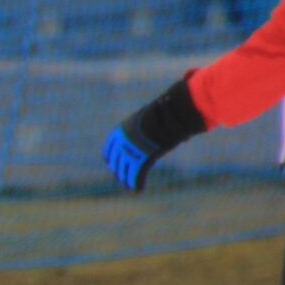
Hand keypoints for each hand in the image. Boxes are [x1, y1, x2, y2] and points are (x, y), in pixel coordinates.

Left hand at [103, 77, 208, 191]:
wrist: (172, 110)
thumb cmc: (169, 106)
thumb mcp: (158, 110)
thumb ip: (159, 112)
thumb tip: (174, 95)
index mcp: (124, 128)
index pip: (111, 144)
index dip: (111, 154)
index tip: (111, 161)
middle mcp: (124, 139)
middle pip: (117, 158)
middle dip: (119, 168)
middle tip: (120, 176)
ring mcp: (132, 148)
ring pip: (125, 167)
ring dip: (126, 177)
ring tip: (127, 185)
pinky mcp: (142, 157)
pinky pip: (137, 172)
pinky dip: (136, 181)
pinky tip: (137, 189)